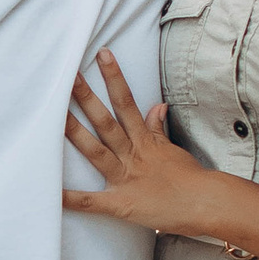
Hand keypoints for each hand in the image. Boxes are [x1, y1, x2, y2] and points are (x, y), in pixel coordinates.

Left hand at [64, 49, 218, 233]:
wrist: (206, 205)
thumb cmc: (192, 179)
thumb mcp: (173, 148)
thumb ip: (158, 128)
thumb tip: (157, 105)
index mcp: (145, 141)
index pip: (126, 102)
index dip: (114, 78)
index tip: (102, 54)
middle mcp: (132, 155)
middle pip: (105, 122)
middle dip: (86, 98)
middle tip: (68, 76)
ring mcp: (125, 179)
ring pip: (95, 151)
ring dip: (74, 133)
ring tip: (54, 116)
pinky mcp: (120, 204)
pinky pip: (92, 202)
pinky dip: (71, 199)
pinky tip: (52, 194)